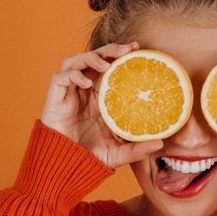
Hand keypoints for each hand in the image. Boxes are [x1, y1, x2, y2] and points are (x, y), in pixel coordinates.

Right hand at [40, 42, 162, 168]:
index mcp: (100, 97)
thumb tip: (161, 143)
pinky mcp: (55, 97)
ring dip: (91, 58)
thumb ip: (137, 149)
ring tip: (106, 65)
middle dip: (110, 49)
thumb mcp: (118, 153)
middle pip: (95, 58)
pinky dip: (73, 75)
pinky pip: (61, 77)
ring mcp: (70, 92)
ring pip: (76, 61)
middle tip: (127, 49)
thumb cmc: (90, 157)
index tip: (137, 49)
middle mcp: (85, 90)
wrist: (66, 166)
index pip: (110, 67)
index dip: (121, 55)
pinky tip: (86, 84)